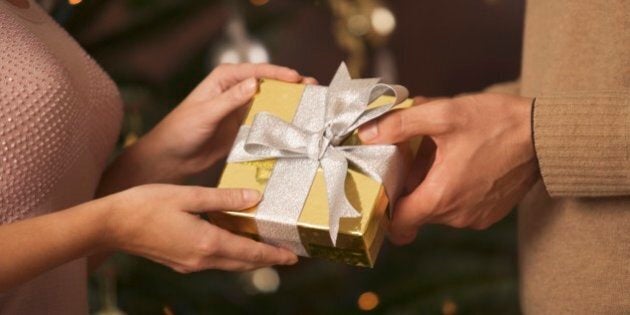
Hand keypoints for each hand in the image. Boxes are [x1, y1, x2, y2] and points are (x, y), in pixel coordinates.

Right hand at [103, 184, 297, 271]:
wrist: (111, 225)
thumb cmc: (146, 204)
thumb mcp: (188, 195)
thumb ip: (223, 199)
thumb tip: (254, 197)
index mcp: (207, 242)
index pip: (250, 253)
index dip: (273, 255)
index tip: (293, 256)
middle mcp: (201, 259)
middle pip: (243, 263)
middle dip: (267, 260)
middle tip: (287, 254)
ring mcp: (189, 264)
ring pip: (229, 264)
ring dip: (249, 258)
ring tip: (266, 249)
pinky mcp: (179, 262)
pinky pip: (214, 261)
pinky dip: (230, 255)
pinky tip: (233, 243)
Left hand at [120, 63, 315, 183]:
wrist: (170, 158)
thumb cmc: (180, 131)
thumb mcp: (205, 113)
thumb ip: (230, 99)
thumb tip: (255, 83)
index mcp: (224, 79)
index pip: (256, 72)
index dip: (278, 74)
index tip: (297, 79)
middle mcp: (235, 91)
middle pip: (269, 85)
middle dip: (291, 87)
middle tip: (313, 90)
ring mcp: (241, 110)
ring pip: (270, 103)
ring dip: (289, 105)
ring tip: (312, 108)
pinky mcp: (243, 128)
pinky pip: (265, 122)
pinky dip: (280, 124)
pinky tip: (295, 129)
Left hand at [358, 93, 538, 243]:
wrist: (545, 134)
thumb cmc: (497, 123)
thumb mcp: (444, 114)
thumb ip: (400, 124)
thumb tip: (367, 134)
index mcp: (441, 196)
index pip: (398, 224)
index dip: (384, 209)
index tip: (382, 188)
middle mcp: (457, 216)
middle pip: (416, 211)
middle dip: (409, 186)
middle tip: (414, 156)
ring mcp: (475, 219)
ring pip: (437, 208)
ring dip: (431, 186)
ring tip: (441, 154)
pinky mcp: (489, 215)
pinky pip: (457, 208)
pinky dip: (451, 190)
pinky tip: (460, 163)